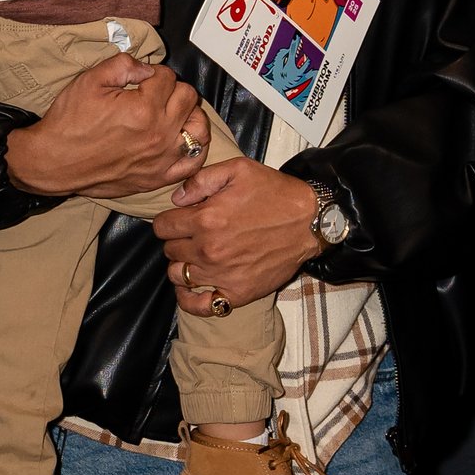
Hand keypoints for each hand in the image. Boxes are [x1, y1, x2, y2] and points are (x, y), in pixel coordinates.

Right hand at [4, 52, 206, 198]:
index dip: (154, 73)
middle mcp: (159, 134)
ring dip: (190, 115)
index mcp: (144, 108)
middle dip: (172, 89)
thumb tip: (147, 68)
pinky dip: (195, 148)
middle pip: (188, 97)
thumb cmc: (69, 122)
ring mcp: (162, 158)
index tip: (141, 81)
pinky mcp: (159, 177)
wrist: (53, 161)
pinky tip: (183, 138)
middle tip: (154, 94)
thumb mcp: (90, 80)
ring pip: (199, 128)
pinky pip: (194, 161)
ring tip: (173, 112)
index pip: (168, 77)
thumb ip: (124, 64)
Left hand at [154, 157, 324, 316]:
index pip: (163, 226)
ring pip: (178, 275)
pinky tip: (191, 287)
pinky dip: (188, 298)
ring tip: (198, 255)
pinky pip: (199, 305)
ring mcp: (221, 274)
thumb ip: (201, 179)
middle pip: (169, 250)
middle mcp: (209, 250)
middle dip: (178, 239)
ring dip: (183, 264)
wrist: (311, 222)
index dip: (170, 219)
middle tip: (196, 233)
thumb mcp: (240, 170)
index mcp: (206, 219)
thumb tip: (176, 199)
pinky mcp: (236, 292)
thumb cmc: (277, 194)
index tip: (182, 217)